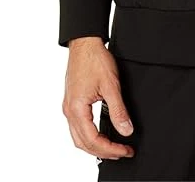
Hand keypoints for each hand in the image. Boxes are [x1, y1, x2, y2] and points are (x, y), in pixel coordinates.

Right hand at [62, 37, 134, 160]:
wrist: (84, 43)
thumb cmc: (95, 59)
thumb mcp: (111, 85)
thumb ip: (118, 110)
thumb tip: (126, 131)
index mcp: (77, 109)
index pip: (93, 140)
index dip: (110, 149)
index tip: (125, 150)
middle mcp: (69, 110)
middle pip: (83, 143)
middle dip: (103, 151)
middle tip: (122, 152)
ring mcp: (68, 106)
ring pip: (78, 138)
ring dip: (96, 146)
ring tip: (114, 147)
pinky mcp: (71, 102)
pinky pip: (77, 127)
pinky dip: (89, 136)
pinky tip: (101, 135)